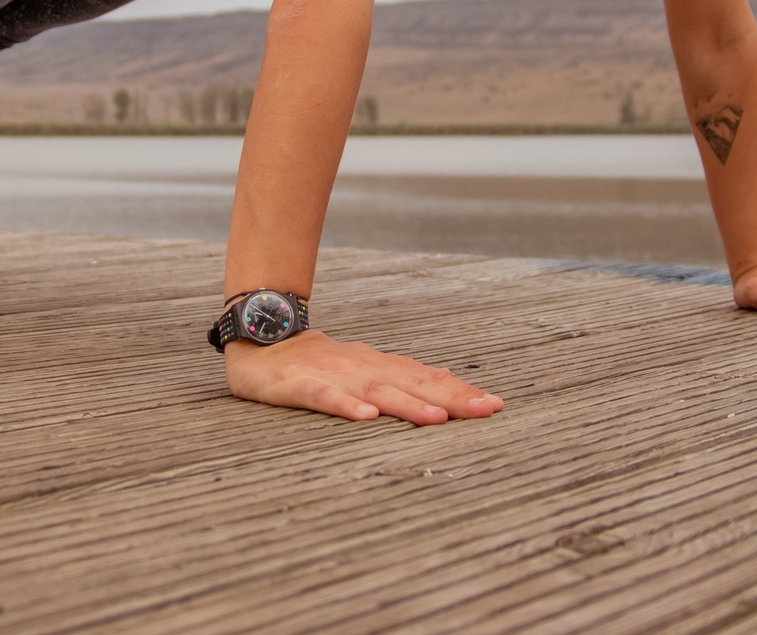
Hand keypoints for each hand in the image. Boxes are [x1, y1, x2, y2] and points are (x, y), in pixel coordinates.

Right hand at [225, 330, 505, 425]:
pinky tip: (366, 416)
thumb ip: (405, 375)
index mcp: (379, 366)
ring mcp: (332, 375)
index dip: (460, 391)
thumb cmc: (318, 361)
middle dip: (450, 398)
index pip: (426, 379)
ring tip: (437, 419)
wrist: (261, 337)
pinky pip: (324, 397)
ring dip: (408, 404)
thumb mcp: (366, 366)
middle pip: (412, 384)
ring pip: (376, 390)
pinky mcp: (298, 385)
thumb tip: (449, 379)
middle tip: (485, 410)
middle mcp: (362, 368)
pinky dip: (346, 405)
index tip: (495, 404)